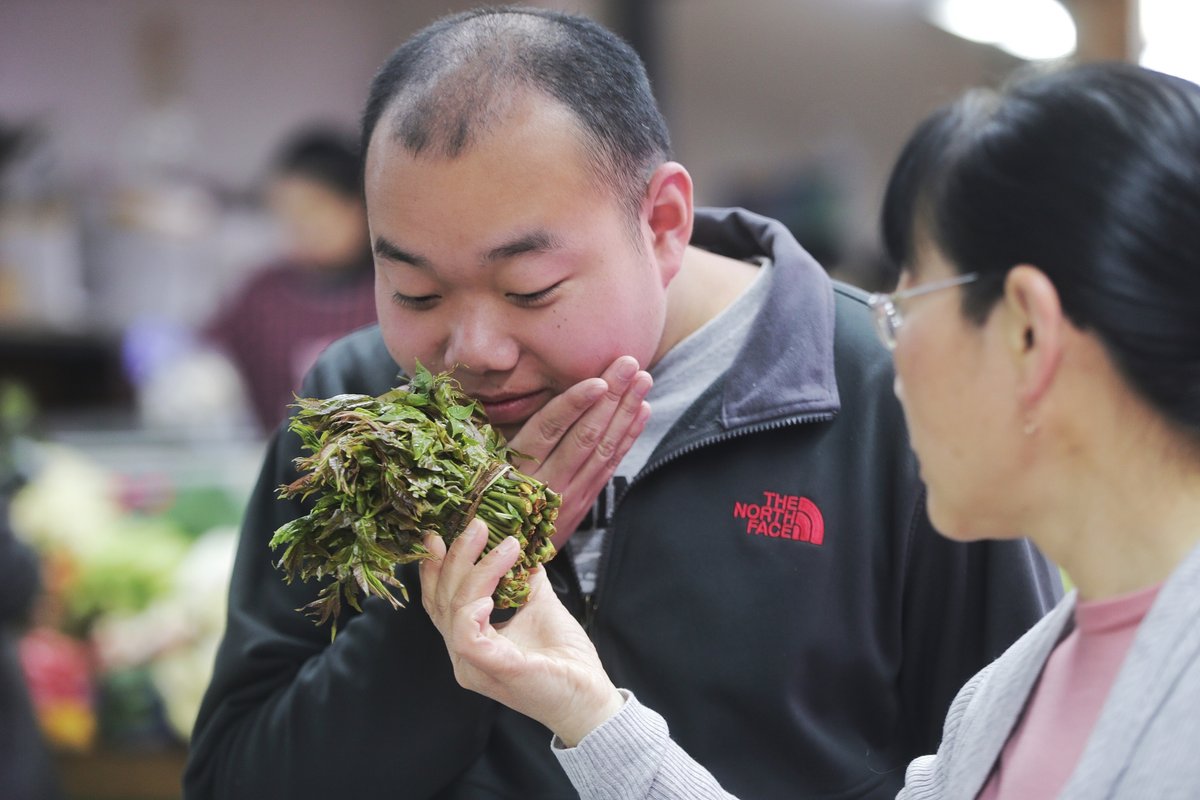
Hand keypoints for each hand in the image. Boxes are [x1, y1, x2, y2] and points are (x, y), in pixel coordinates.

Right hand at [420, 520, 624, 745]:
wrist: (589, 697)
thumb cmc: (563, 659)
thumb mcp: (540, 607)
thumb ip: (523, 580)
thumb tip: (522, 544)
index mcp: (469, 640)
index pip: (439, 600)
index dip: (436, 566)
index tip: (443, 531)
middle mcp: (463, 654)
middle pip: (442, 599)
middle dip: (455, 557)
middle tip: (478, 525)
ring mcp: (475, 665)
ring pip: (455, 610)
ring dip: (477, 570)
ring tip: (506, 544)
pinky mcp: (495, 669)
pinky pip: (468, 639)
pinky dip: (472, 612)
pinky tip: (488, 596)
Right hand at [509, 356, 651, 546]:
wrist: (504, 553)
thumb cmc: (490, 498)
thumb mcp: (486, 468)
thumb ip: (505, 437)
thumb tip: (522, 394)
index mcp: (517, 467)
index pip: (548, 430)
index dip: (574, 405)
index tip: (597, 381)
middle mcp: (548, 481)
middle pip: (585, 435)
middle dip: (611, 397)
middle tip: (630, 364)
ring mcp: (570, 493)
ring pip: (604, 449)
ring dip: (626, 411)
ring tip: (642, 380)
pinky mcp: (585, 500)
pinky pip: (610, 464)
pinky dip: (628, 437)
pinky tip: (642, 412)